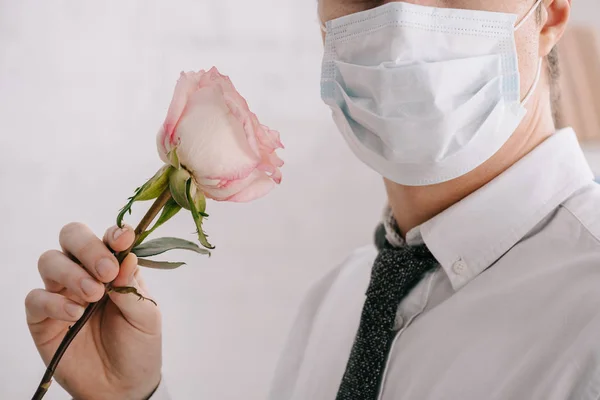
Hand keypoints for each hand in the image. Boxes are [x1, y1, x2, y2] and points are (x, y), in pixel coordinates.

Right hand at [26, 223, 161, 399]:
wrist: (122, 386)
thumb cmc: (138, 346)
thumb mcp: (147, 316)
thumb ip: (134, 287)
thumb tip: (126, 257)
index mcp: (114, 267)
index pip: (108, 237)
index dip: (114, 233)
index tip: (123, 239)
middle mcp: (85, 273)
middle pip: (72, 237)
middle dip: (88, 247)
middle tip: (106, 271)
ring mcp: (62, 293)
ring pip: (50, 261)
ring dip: (72, 273)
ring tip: (93, 296)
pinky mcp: (42, 318)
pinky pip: (36, 297)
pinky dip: (55, 302)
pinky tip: (75, 315)